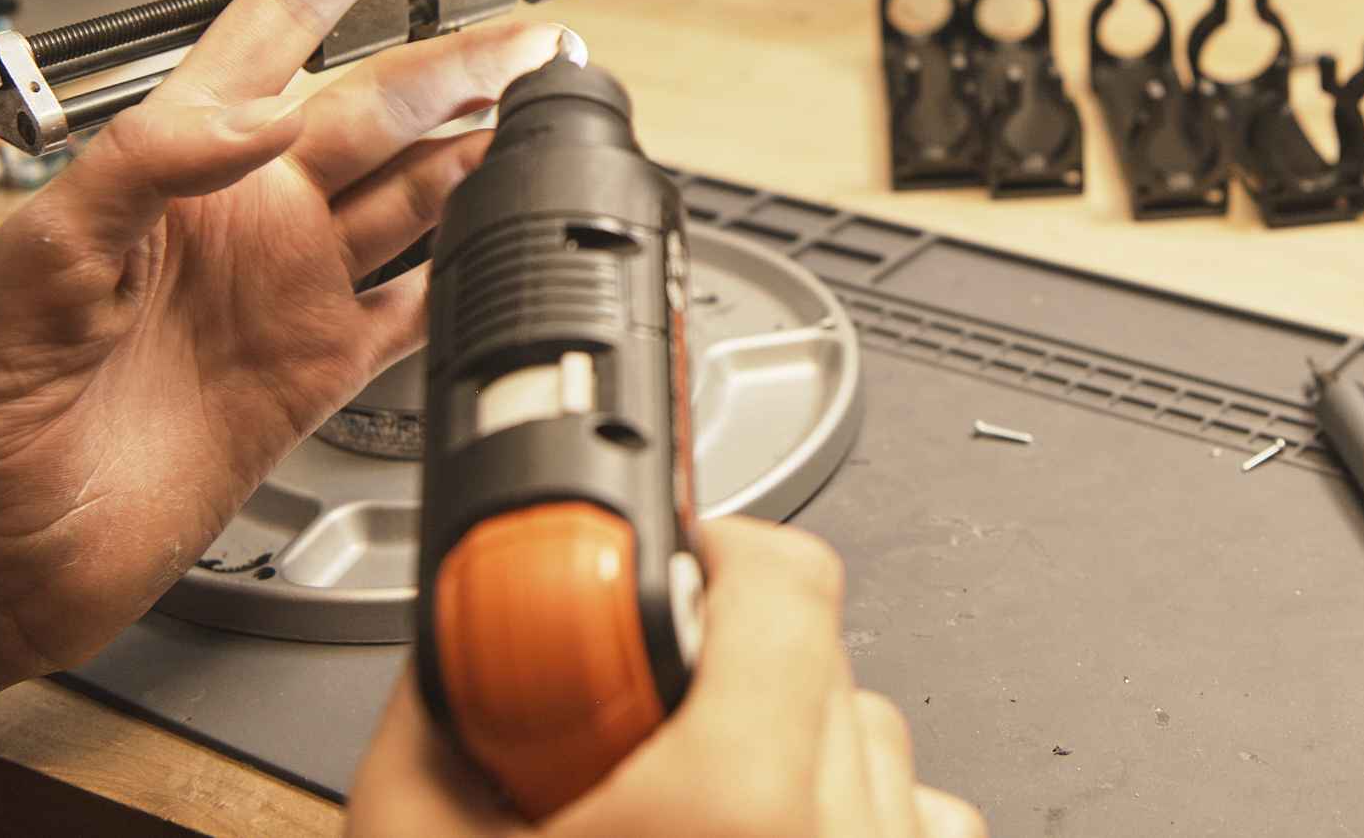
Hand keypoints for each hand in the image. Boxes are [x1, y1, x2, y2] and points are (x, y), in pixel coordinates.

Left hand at [0, 0, 570, 680]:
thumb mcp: (40, 255)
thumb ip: (148, 163)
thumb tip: (263, 116)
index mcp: (178, 161)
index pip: (274, 29)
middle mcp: (247, 213)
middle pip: (378, 111)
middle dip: (459, 64)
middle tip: (534, 36)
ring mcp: (288, 289)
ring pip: (413, 195)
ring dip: (480, 152)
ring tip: (545, 111)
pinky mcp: (316, 371)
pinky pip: (415, 305)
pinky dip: (470, 273)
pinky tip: (508, 240)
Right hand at [350, 518, 985, 837]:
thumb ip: (450, 720)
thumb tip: (467, 636)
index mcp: (737, 817)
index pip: (788, 581)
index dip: (709, 554)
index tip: (663, 570)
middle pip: (827, 661)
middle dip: (723, 672)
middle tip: (632, 730)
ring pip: (878, 746)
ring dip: (788, 751)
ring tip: (686, 830)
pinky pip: (914, 830)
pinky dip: (845, 830)